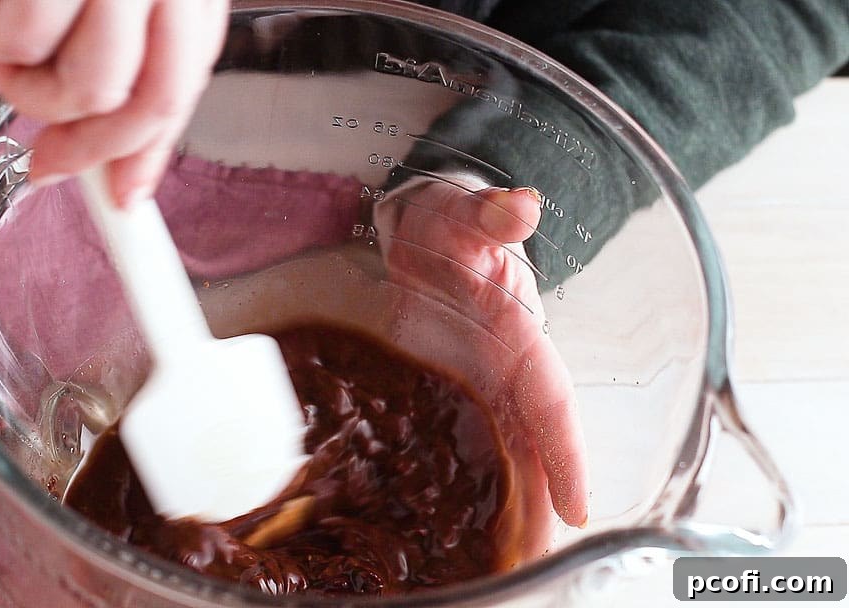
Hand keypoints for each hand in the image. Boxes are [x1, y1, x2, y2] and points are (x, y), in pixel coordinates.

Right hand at [0, 0, 228, 203]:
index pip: (180, 87)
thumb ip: (133, 68)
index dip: (147, 156)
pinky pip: (11, 40)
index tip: (123, 201)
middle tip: (49, 159)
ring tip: (8, 33)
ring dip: (25, 82)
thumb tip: (124, 169)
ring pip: (70, 84)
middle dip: (83, 149)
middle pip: (131, 103)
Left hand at [375, 177, 588, 529]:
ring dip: (511, 504)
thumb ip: (489, 215)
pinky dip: (472, 480)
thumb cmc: (449, 222)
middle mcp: (505, 368)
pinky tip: (468, 522)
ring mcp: (477, 383)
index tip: (576, 505)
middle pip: (532, 444)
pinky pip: (464, 440)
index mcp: (518, 335)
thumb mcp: (464, 213)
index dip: (565, 451)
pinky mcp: (448, 390)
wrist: (426, 231)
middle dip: (540, 502)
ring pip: (503, 452)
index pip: (549, 400)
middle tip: (539, 563)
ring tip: (510, 564)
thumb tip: (518, 207)